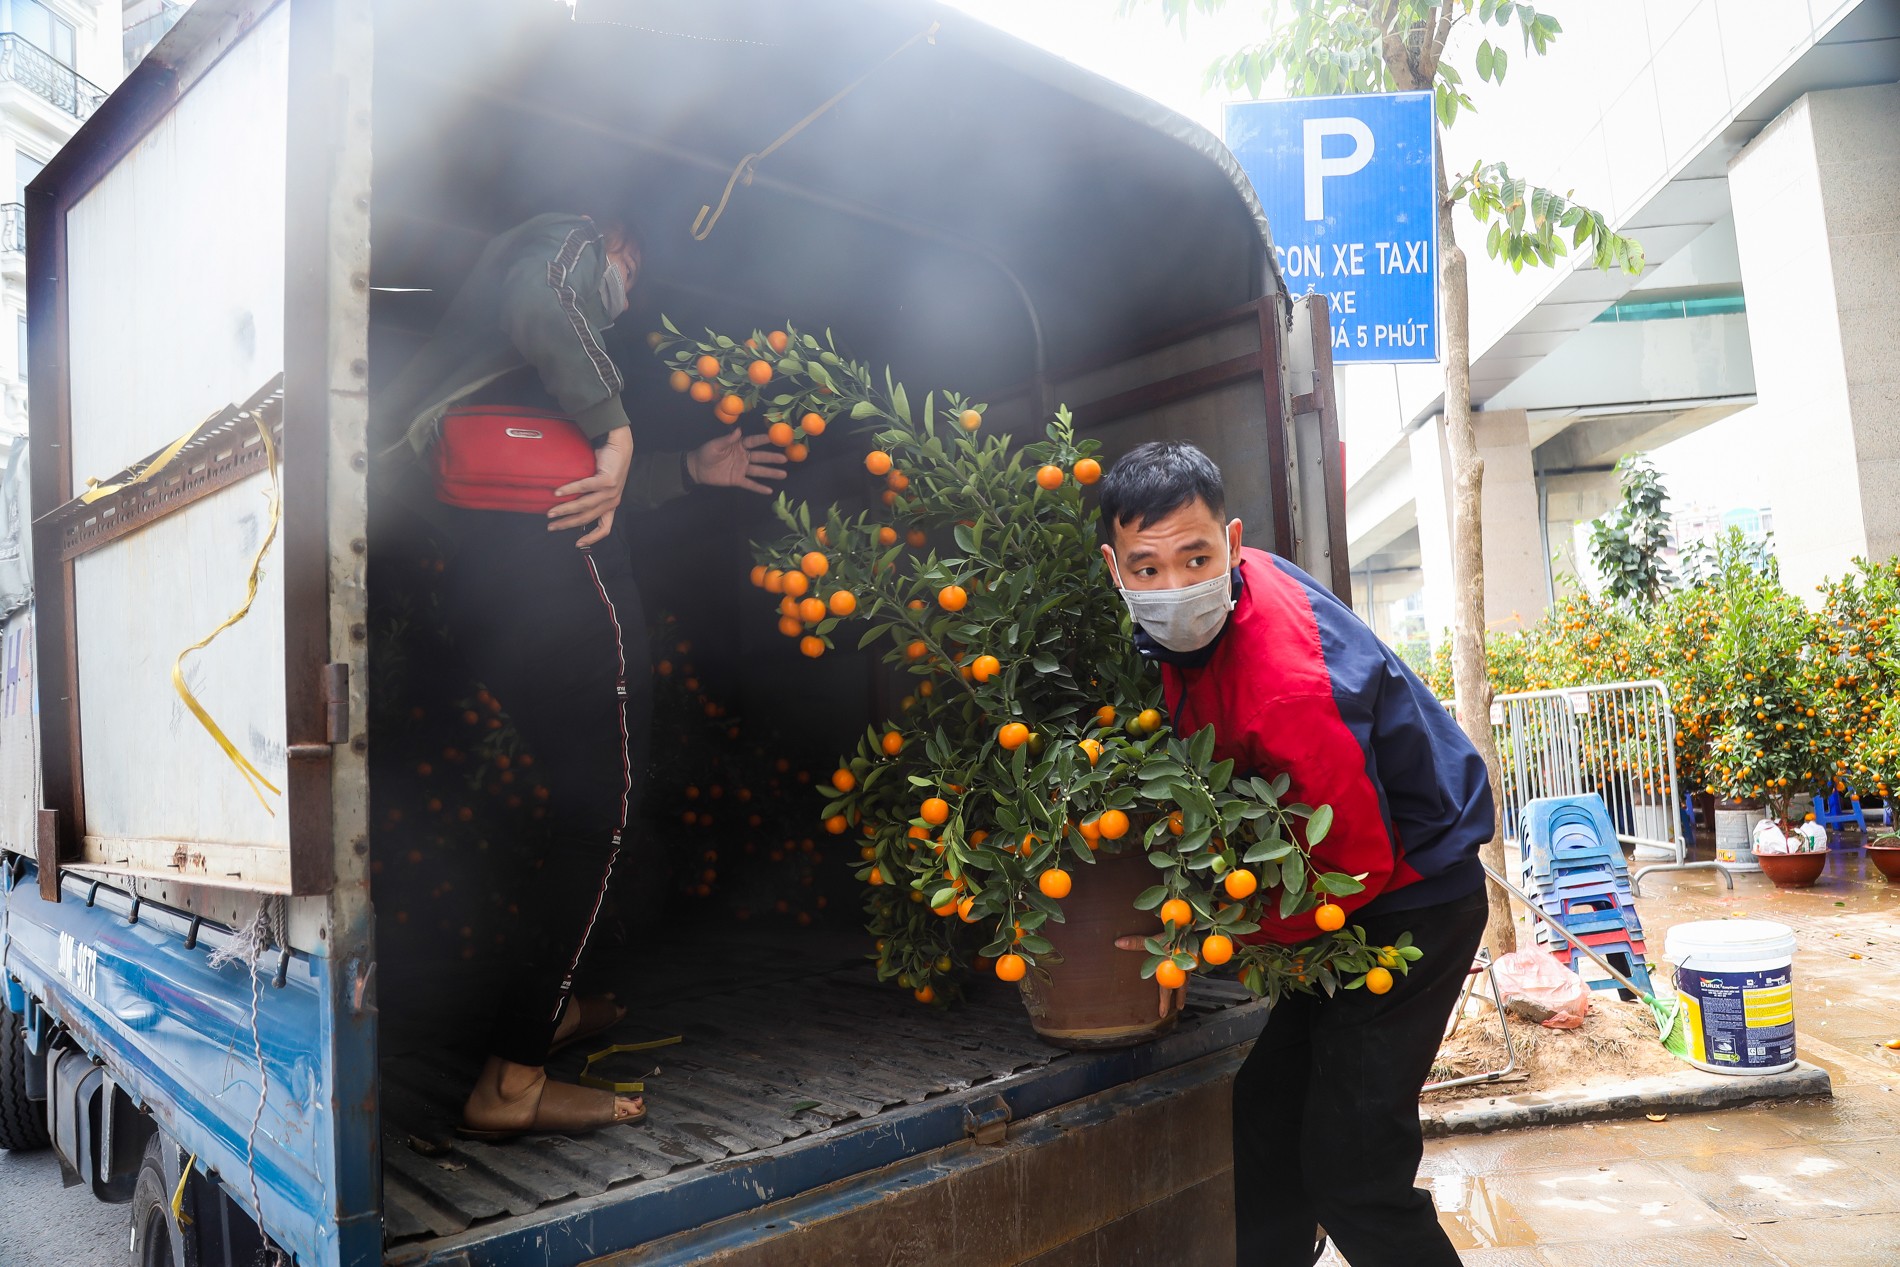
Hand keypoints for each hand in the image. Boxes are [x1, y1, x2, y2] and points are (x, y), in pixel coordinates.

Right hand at [550, 426, 631, 547]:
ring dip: (565, 510)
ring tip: (550, 512)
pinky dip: (570, 490)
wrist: (619, 444)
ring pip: (584, 506)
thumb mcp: (598, 484)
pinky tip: (558, 492)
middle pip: (587, 518)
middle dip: (567, 524)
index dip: (592, 538)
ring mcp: (611, 492)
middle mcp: (612, 501)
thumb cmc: (605, 463)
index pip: (605, 528)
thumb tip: (566, 504)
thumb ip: (588, 496)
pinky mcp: (608, 480)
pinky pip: (585, 488)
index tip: (577, 544)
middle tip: (551, 526)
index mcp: (611, 505)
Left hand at [687, 430, 788, 493]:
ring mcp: (741, 469)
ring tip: (783, 474)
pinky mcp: (737, 480)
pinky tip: (769, 490)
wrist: (697, 468)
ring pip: (758, 471)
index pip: (753, 442)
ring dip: (771, 473)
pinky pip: (750, 484)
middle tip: (785, 458)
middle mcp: (743, 457)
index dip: (763, 440)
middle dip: (772, 458)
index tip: (774, 437)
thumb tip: (739, 430)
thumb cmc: (706, 453)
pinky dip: (759, 488)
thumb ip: (727, 439)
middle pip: (760, 457)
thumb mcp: (716, 445)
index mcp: (738, 445)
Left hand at [1115, 935, 1186, 1018]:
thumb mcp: (1154, 938)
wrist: (1193, 928)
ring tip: (1183, 994)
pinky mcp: (1193, 956)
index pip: (1165, 988)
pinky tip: (1186, 973)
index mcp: (1169, 967)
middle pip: (1179, 986)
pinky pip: (1189, 969)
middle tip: (1179, 1008)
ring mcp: (1188, 963)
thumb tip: (1118, 943)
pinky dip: (1188, 975)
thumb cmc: (1173, 933)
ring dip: (1184, 987)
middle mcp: (1180, 968)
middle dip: (1179, 997)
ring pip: (1186, 978)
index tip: (1163, 1014)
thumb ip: (1136, 942)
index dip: (1164, 1002)